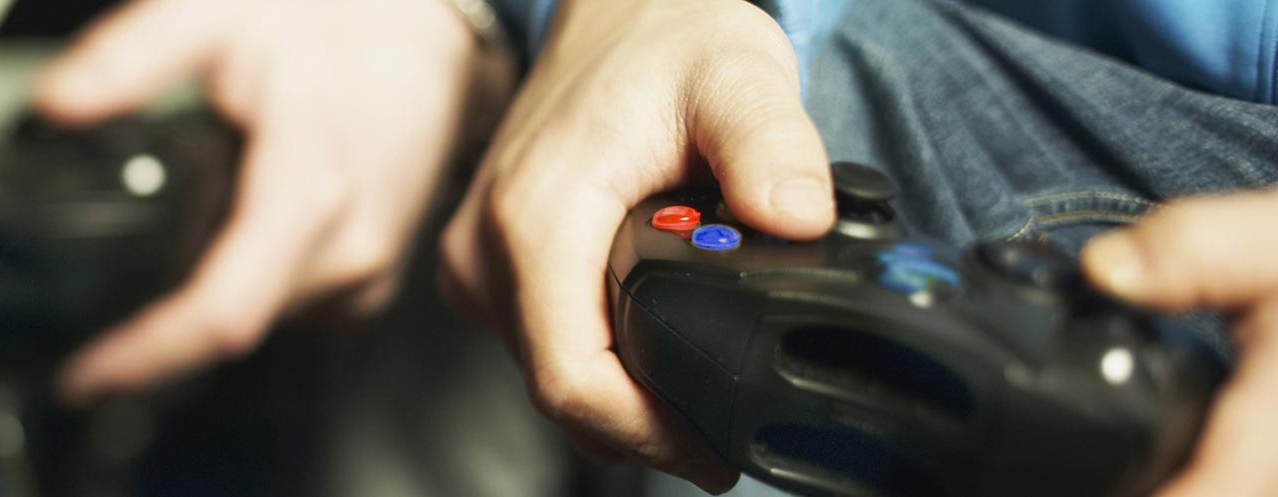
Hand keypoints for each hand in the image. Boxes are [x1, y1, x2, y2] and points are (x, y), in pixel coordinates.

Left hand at [36, 0, 500, 402]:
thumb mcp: (219, 15)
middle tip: (94, 308)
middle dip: (156, 330)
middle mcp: (349, 246)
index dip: (145, 357)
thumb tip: (57, 103)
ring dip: (203, 302)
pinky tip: (232, 231)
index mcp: (309, 189)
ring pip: (259, 320)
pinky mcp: (373, 279)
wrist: (427, 36)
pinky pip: (291, 308)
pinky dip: (246, 286)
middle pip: (229, 324)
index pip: (221, 313)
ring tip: (173, 239)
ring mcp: (368, 270)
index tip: (83, 374)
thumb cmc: (337, 22)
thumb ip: (135, 56)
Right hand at [438, 0, 834, 490]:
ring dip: (624, 396)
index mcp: (536, 218)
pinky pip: (543, 344)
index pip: (572, 379)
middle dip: (646, 425)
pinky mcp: (488, 268)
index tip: (715, 452)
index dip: (648, 434)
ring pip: (551, 374)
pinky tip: (656, 344)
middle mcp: (487, 249)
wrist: (618, 9)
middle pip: (562, 391)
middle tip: (727, 433)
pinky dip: (601, 360)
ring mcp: (479, 263)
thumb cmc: (668, 37)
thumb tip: (798, 217)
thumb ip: (771, 145)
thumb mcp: (737, 74)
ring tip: (701, 384)